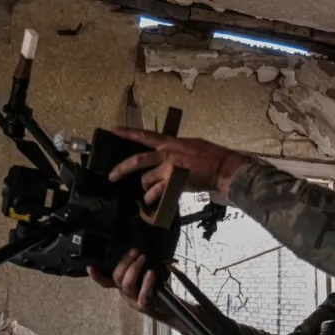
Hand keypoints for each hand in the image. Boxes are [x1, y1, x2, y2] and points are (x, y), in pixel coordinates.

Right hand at [86, 248, 158, 315]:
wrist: (169, 310)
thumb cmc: (156, 290)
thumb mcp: (145, 277)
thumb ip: (139, 267)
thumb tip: (140, 248)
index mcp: (122, 286)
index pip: (105, 281)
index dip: (97, 275)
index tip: (90, 267)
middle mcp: (125, 293)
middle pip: (117, 277)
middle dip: (124, 262)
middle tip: (135, 251)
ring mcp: (133, 300)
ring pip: (127, 284)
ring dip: (134, 268)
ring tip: (142, 258)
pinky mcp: (144, 305)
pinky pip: (143, 294)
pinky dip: (146, 282)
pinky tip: (150, 273)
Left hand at [107, 128, 249, 204]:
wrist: (223, 168)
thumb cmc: (210, 155)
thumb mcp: (189, 144)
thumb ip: (174, 149)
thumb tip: (163, 154)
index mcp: (169, 143)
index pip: (144, 136)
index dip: (128, 133)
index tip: (113, 130)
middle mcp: (166, 155)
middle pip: (137, 161)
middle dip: (122, 169)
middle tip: (112, 177)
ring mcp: (169, 170)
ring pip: (147, 181)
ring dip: (145, 189)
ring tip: (146, 195)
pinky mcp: (174, 184)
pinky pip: (157, 193)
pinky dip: (153, 199)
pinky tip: (151, 203)